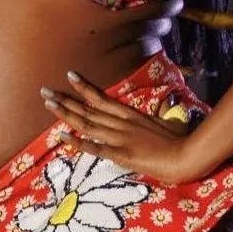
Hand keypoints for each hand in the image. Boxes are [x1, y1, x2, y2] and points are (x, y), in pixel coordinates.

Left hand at [40, 72, 193, 183]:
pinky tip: (62, 137)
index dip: (84, 87)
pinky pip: (95, 147)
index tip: (69, 76)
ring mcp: (121, 138)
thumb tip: (156, 114)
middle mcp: (122, 123)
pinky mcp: (122, 154)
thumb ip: (155, 119)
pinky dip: (78, 142)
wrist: (188, 155)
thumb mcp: (165, 124)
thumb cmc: (180, 140)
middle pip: (88, 109)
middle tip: (44, 91)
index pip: (102, 98)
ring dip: (65, 114)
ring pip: (87, 123)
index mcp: (131, 115)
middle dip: (65, 100)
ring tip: (48, 104)